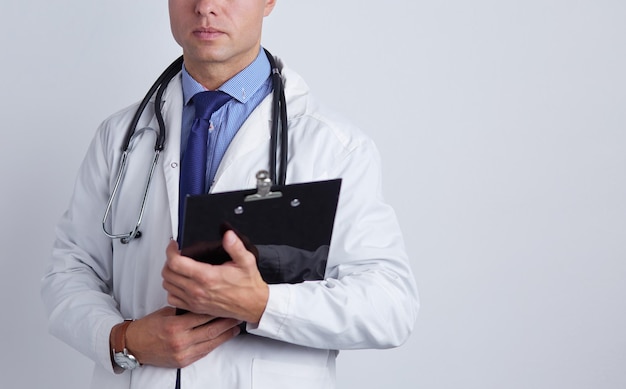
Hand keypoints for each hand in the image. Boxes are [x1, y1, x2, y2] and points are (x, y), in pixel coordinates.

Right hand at [120, 307, 240, 368]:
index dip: (217, 310)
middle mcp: (180, 341)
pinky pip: (204, 352)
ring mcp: (183, 353)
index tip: (227, 304)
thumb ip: (185, 309)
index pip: (202, 315)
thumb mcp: (166, 312)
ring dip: (225, 335)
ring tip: (235, 327)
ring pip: (210, 343)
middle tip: (237, 315)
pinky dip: (215, 344)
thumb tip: (204, 302)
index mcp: (175, 326)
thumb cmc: (148, 327)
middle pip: (211, 330)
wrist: (134, 345)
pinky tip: (223, 338)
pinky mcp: (183, 361)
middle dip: (227, 322)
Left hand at [162, 230, 268, 323]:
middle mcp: (198, 290)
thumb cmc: (248, 285)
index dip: (170, 251)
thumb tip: (228, 235)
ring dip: (169, 275)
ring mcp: (195, 300)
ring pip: (168, 286)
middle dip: (169, 260)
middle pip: (167, 273)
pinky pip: (172, 299)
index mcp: (207, 276)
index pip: (176, 263)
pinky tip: (180, 283)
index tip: (174, 245)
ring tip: (177, 268)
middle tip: (176, 255)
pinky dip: (172, 290)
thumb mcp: (246, 261)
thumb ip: (236, 246)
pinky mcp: (195, 308)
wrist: (253, 305)